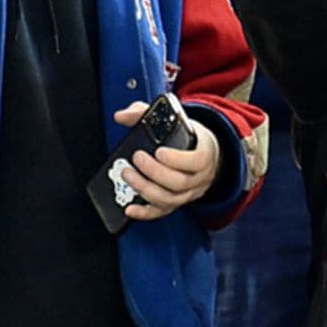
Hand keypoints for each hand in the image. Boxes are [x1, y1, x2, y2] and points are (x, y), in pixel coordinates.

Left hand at [110, 101, 221, 220]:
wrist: (205, 154)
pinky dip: (144, 213)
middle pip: (179, 182)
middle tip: (136, 158)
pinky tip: (130, 208)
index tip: (159, 151)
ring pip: (170, 199)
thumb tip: (122, 116)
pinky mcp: (176, 203)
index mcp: (204, 154)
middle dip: (154, 172)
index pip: (197, 160)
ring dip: (145, 189)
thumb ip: (147, 114)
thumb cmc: (190, 138)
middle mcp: (199, 177)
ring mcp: (188, 193)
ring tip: (128, 175)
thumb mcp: (176, 120)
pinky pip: (162, 212)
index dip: (177, 159)